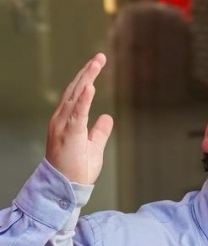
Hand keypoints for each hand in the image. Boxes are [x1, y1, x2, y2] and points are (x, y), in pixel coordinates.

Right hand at [46, 53, 113, 184]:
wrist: (66, 188)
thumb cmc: (77, 169)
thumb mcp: (93, 147)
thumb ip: (99, 131)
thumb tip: (107, 117)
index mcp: (67, 121)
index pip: (77, 95)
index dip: (86, 78)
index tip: (97, 64)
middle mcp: (62, 120)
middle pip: (75, 90)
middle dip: (88, 72)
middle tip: (100, 57)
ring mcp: (64, 126)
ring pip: (75, 97)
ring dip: (86, 79)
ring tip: (96, 63)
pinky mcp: (69, 134)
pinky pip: (77, 114)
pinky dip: (84, 99)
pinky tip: (90, 86)